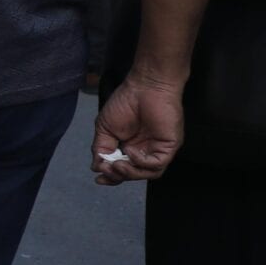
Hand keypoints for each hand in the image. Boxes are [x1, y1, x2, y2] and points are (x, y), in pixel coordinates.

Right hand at [92, 70, 184, 184]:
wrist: (145, 86)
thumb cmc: (126, 102)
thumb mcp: (105, 128)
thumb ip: (101, 148)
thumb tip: (96, 167)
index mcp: (130, 147)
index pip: (123, 168)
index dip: (111, 176)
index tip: (98, 178)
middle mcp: (145, 150)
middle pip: (135, 174)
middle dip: (118, 176)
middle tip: (106, 170)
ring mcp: (158, 149)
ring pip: (148, 173)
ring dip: (131, 174)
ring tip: (117, 165)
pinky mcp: (169, 146)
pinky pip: (157, 164)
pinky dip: (142, 162)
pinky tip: (131, 151)